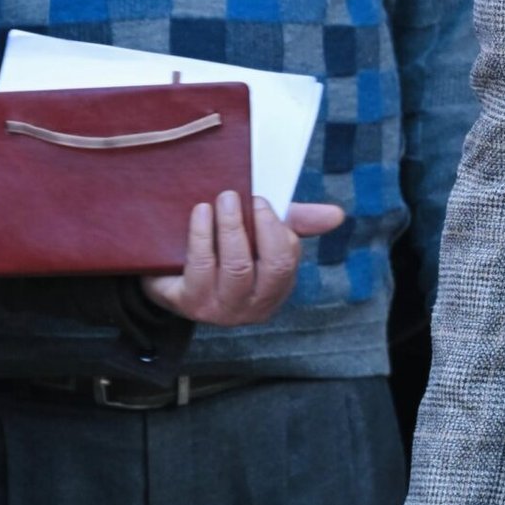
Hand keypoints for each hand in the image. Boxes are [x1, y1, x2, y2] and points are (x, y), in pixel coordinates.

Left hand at [141, 192, 344, 325]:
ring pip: (237, 267)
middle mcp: (252, 306)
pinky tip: (200, 212)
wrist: (168, 278)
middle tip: (247, 196)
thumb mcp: (258, 237)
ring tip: (224, 199)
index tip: (262, 201)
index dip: (278, 229)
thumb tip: (336, 215)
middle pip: (272, 268)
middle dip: (262, 227)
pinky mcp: (188, 302)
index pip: (288, 261)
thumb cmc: (221, 254)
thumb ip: (295, 224)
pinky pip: (201, 266)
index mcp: (274, 290)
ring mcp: (220, 308)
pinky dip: (203, 234)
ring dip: (232, 227)